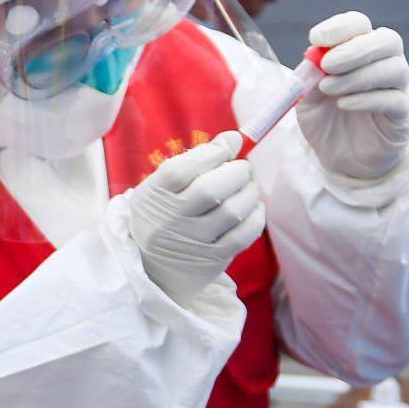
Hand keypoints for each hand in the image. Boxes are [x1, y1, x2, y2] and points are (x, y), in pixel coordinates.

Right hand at [120, 130, 262, 300]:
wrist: (152, 268)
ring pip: (233, 212)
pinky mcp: (213, 258)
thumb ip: (193, 161)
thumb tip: (234, 139)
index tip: (229, 144)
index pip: (180, 169)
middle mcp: (171, 220)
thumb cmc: (162, 215)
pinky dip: (256, 216)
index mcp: (154, 196)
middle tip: (242, 169)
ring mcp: (193, 241)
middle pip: (211, 190)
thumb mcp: (162, 187)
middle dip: (237, 172)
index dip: (211, 152)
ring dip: (250, 193)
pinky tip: (253, 208)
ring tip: (249, 187)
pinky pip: (244, 235)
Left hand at [294, 12, 408, 179]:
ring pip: (395, 69)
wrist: (340, 158)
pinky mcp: (402, 115)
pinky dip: (367, 99)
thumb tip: (313, 57)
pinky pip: (395, 99)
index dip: (341, 27)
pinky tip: (344, 104)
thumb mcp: (307, 97)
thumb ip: (310, 76)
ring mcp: (398, 88)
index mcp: (360, 50)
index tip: (316, 38)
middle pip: (387, 40)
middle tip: (328, 63)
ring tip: (329, 88)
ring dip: (358, 76)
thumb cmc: (326, 119)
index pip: (360, 25)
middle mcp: (385, 63)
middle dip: (355, 48)